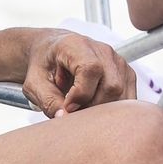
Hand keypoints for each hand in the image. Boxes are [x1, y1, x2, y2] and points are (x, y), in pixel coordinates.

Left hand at [21, 30, 138, 117]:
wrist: (52, 53)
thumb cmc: (43, 66)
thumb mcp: (34, 84)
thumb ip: (48, 101)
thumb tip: (65, 118)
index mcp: (77, 45)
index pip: (91, 69)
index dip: (81, 94)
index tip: (67, 106)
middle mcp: (103, 50)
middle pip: (112, 86)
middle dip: (93, 107)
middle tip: (74, 112)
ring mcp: (118, 61)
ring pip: (122, 95)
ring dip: (103, 111)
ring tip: (82, 107)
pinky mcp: (126, 74)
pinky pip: (128, 99)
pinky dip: (112, 110)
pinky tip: (94, 107)